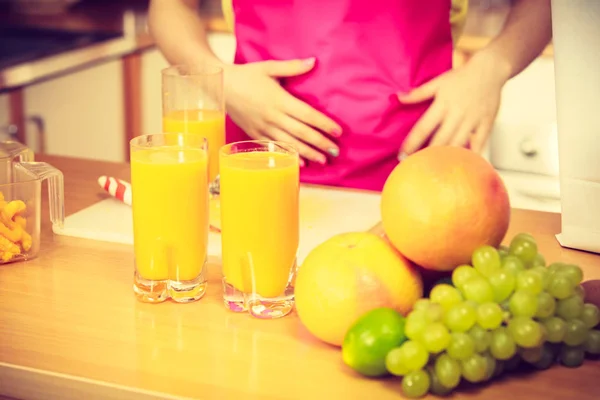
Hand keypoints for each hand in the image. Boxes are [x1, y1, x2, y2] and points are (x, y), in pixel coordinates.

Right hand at [223, 58, 341, 164]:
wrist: (221, 87)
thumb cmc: (247, 75)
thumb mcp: (269, 67)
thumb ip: (292, 67)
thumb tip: (313, 61)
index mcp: (279, 100)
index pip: (307, 114)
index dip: (324, 124)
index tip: (338, 131)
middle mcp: (273, 116)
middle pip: (302, 132)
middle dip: (320, 142)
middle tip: (335, 151)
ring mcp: (263, 127)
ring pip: (290, 143)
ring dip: (308, 153)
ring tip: (323, 160)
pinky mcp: (255, 134)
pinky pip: (274, 148)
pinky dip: (289, 156)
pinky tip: (301, 163)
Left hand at [398, 51, 509, 156]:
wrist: (490, 69)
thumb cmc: (462, 77)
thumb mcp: (438, 82)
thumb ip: (418, 93)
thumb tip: (398, 97)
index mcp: (443, 104)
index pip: (423, 128)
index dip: (411, 143)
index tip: (402, 155)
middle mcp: (457, 114)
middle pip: (440, 140)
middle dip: (426, 156)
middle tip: (416, 167)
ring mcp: (472, 120)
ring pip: (458, 144)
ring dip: (446, 158)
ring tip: (435, 171)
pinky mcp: (486, 124)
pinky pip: (480, 144)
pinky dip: (472, 156)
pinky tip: (465, 167)